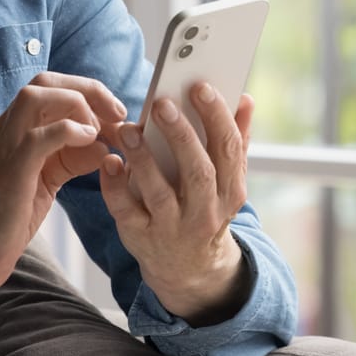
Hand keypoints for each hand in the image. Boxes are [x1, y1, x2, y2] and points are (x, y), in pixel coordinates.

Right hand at [0, 72, 122, 300]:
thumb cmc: (5, 222)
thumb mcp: (43, 181)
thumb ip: (69, 159)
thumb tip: (103, 145)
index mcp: (7, 129)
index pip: (47, 90)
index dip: (86, 96)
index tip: (113, 117)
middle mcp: (1, 128)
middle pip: (44, 82)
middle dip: (87, 89)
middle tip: (117, 113)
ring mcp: (2, 143)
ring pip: (38, 95)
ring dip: (79, 104)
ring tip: (101, 128)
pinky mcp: (11, 166)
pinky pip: (41, 133)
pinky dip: (71, 129)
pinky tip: (90, 142)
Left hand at [99, 85, 255, 324]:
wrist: (189, 269)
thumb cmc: (205, 208)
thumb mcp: (226, 182)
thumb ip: (235, 141)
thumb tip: (245, 98)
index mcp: (230, 191)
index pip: (228, 150)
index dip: (216, 117)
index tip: (200, 86)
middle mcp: (205, 212)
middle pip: (197, 171)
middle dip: (181, 136)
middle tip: (162, 104)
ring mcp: (172, 228)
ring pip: (159, 192)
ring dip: (143, 158)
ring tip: (128, 130)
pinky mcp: (141, 238)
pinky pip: (126, 211)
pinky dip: (116, 186)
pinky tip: (109, 162)